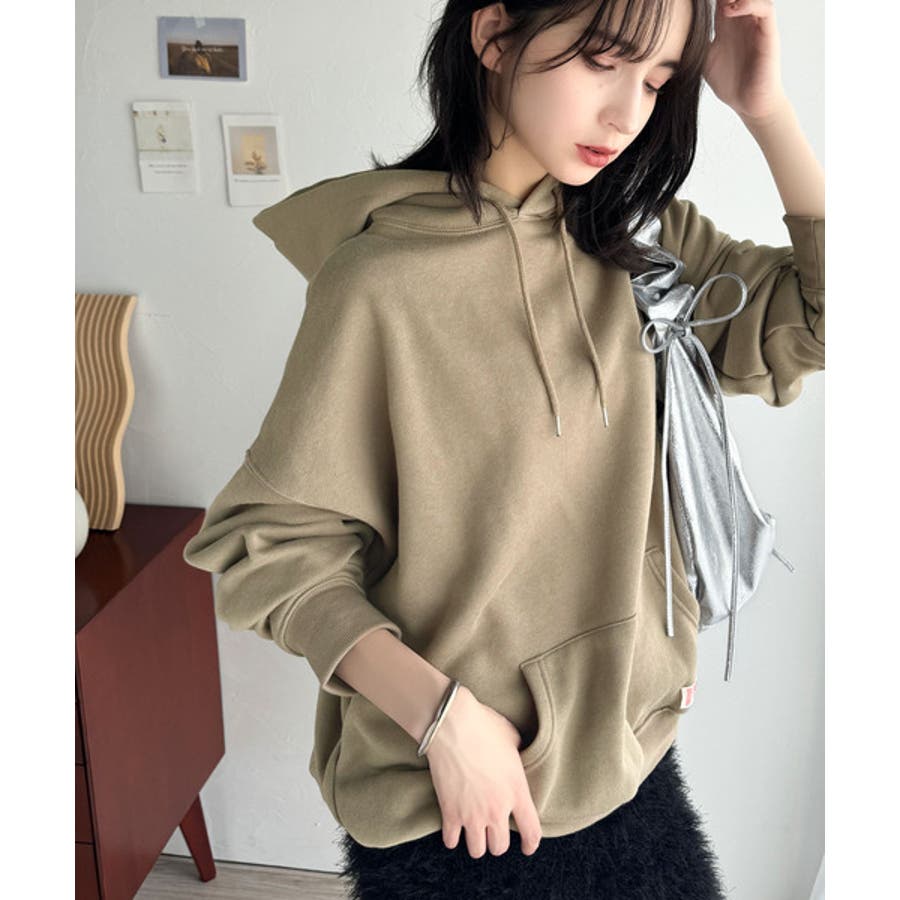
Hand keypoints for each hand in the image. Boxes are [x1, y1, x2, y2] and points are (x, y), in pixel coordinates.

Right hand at [424, 685, 542, 857]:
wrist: (452, 724)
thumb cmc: (484, 725)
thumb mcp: (512, 738)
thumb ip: (518, 756)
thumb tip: (518, 755)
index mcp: (517, 791)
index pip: (532, 831)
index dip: (531, 844)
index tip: (527, 847)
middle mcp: (497, 808)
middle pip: (500, 847)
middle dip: (497, 841)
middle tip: (492, 831)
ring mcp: (472, 814)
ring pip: (477, 850)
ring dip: (476, 842)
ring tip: (473, 831)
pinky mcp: (450, 813)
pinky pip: (451, 841)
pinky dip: (452, 837)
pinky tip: (453, 828)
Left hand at [704, 0, 786, 124]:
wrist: (748, 103)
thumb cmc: (729, 83)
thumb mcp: (703, 60)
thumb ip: (693, 46)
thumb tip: (668, 42)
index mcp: (726, 25)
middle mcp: (743, 20)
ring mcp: (756, 25)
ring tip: (720, 2)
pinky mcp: (768, 34)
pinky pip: (765, 9)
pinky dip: (748, 4)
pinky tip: (730, 11)